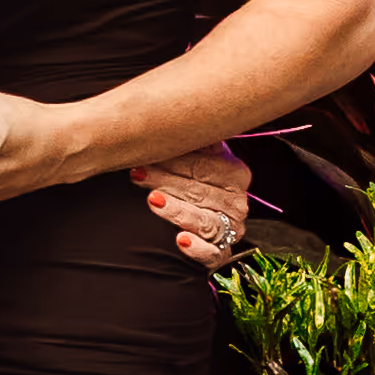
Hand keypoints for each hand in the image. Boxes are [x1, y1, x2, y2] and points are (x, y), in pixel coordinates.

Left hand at [130, 143, 250, 269]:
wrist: (200, 229)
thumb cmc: (193, 187)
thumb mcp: (195, 162)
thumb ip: (191, 145)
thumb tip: (167, 120)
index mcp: (234, 173)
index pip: (204, 164)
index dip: (173, 158)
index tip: (145, 151)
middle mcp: (236, 202)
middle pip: (200, 190)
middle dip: (166, 180)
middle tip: (137, 173)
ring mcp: (231, 229)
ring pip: (205, 220)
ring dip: (178, 211)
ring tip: (153, 201)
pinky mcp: (220, 255)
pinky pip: (212, 254)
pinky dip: (198, 248)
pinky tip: (181, 240)